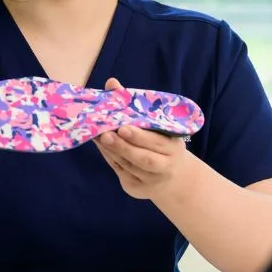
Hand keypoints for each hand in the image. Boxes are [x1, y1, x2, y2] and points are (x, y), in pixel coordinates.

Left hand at [95, 78, 193, 198]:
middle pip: (143, 158)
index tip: (123, 127)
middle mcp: (165, 166)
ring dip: (111, 150)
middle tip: (105, 134)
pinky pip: (121, 172)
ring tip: (98, 137)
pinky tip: (102, 147)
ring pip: (128, 165)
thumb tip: (111, 82)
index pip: (156, 142)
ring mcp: (150, 181)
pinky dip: (110, 158)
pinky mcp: (136, 189)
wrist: (173, 177)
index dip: (140, 136)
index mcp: (173, 148)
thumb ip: (134, 105)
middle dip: (122, 146)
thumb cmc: (161, 142)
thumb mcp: (157, 125)